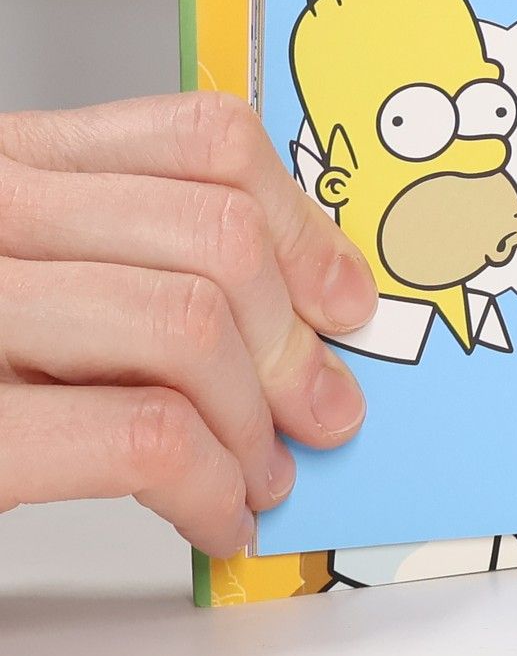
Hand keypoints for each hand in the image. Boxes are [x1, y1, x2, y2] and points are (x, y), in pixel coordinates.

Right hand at [0, 93, 377, 555]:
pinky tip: (213, 516)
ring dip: (257, 422)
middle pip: (217, 233)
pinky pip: (146, 436)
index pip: (204, 139)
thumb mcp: (22, 272)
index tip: (342, 299)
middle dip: (295, 342)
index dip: (304, 227)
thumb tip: (304, 306)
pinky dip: (212, 488)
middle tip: (319, 408)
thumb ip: (127, 256)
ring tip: (259, 474)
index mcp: (4, 166)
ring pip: (191, 323)